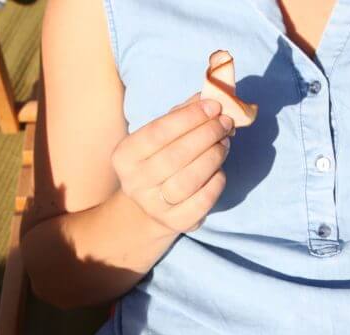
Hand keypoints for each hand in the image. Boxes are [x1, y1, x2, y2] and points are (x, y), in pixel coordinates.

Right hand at [110, 96, 233, 232]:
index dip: (189, 118)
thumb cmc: (160, 159)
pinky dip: (216, 181)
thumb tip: (211, 95)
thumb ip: (183, 113)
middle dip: (206, 135)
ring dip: (213, 157)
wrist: (151, 206)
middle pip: (175, 156)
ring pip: (189, 180)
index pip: (158, 132)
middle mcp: (134, 183)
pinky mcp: (176, 222)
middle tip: (225, 123)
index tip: (214, 106)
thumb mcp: (162, 135)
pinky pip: (202, 201)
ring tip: (225, 143)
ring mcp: (153, 206)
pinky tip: (220, 169)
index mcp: (124, 156)